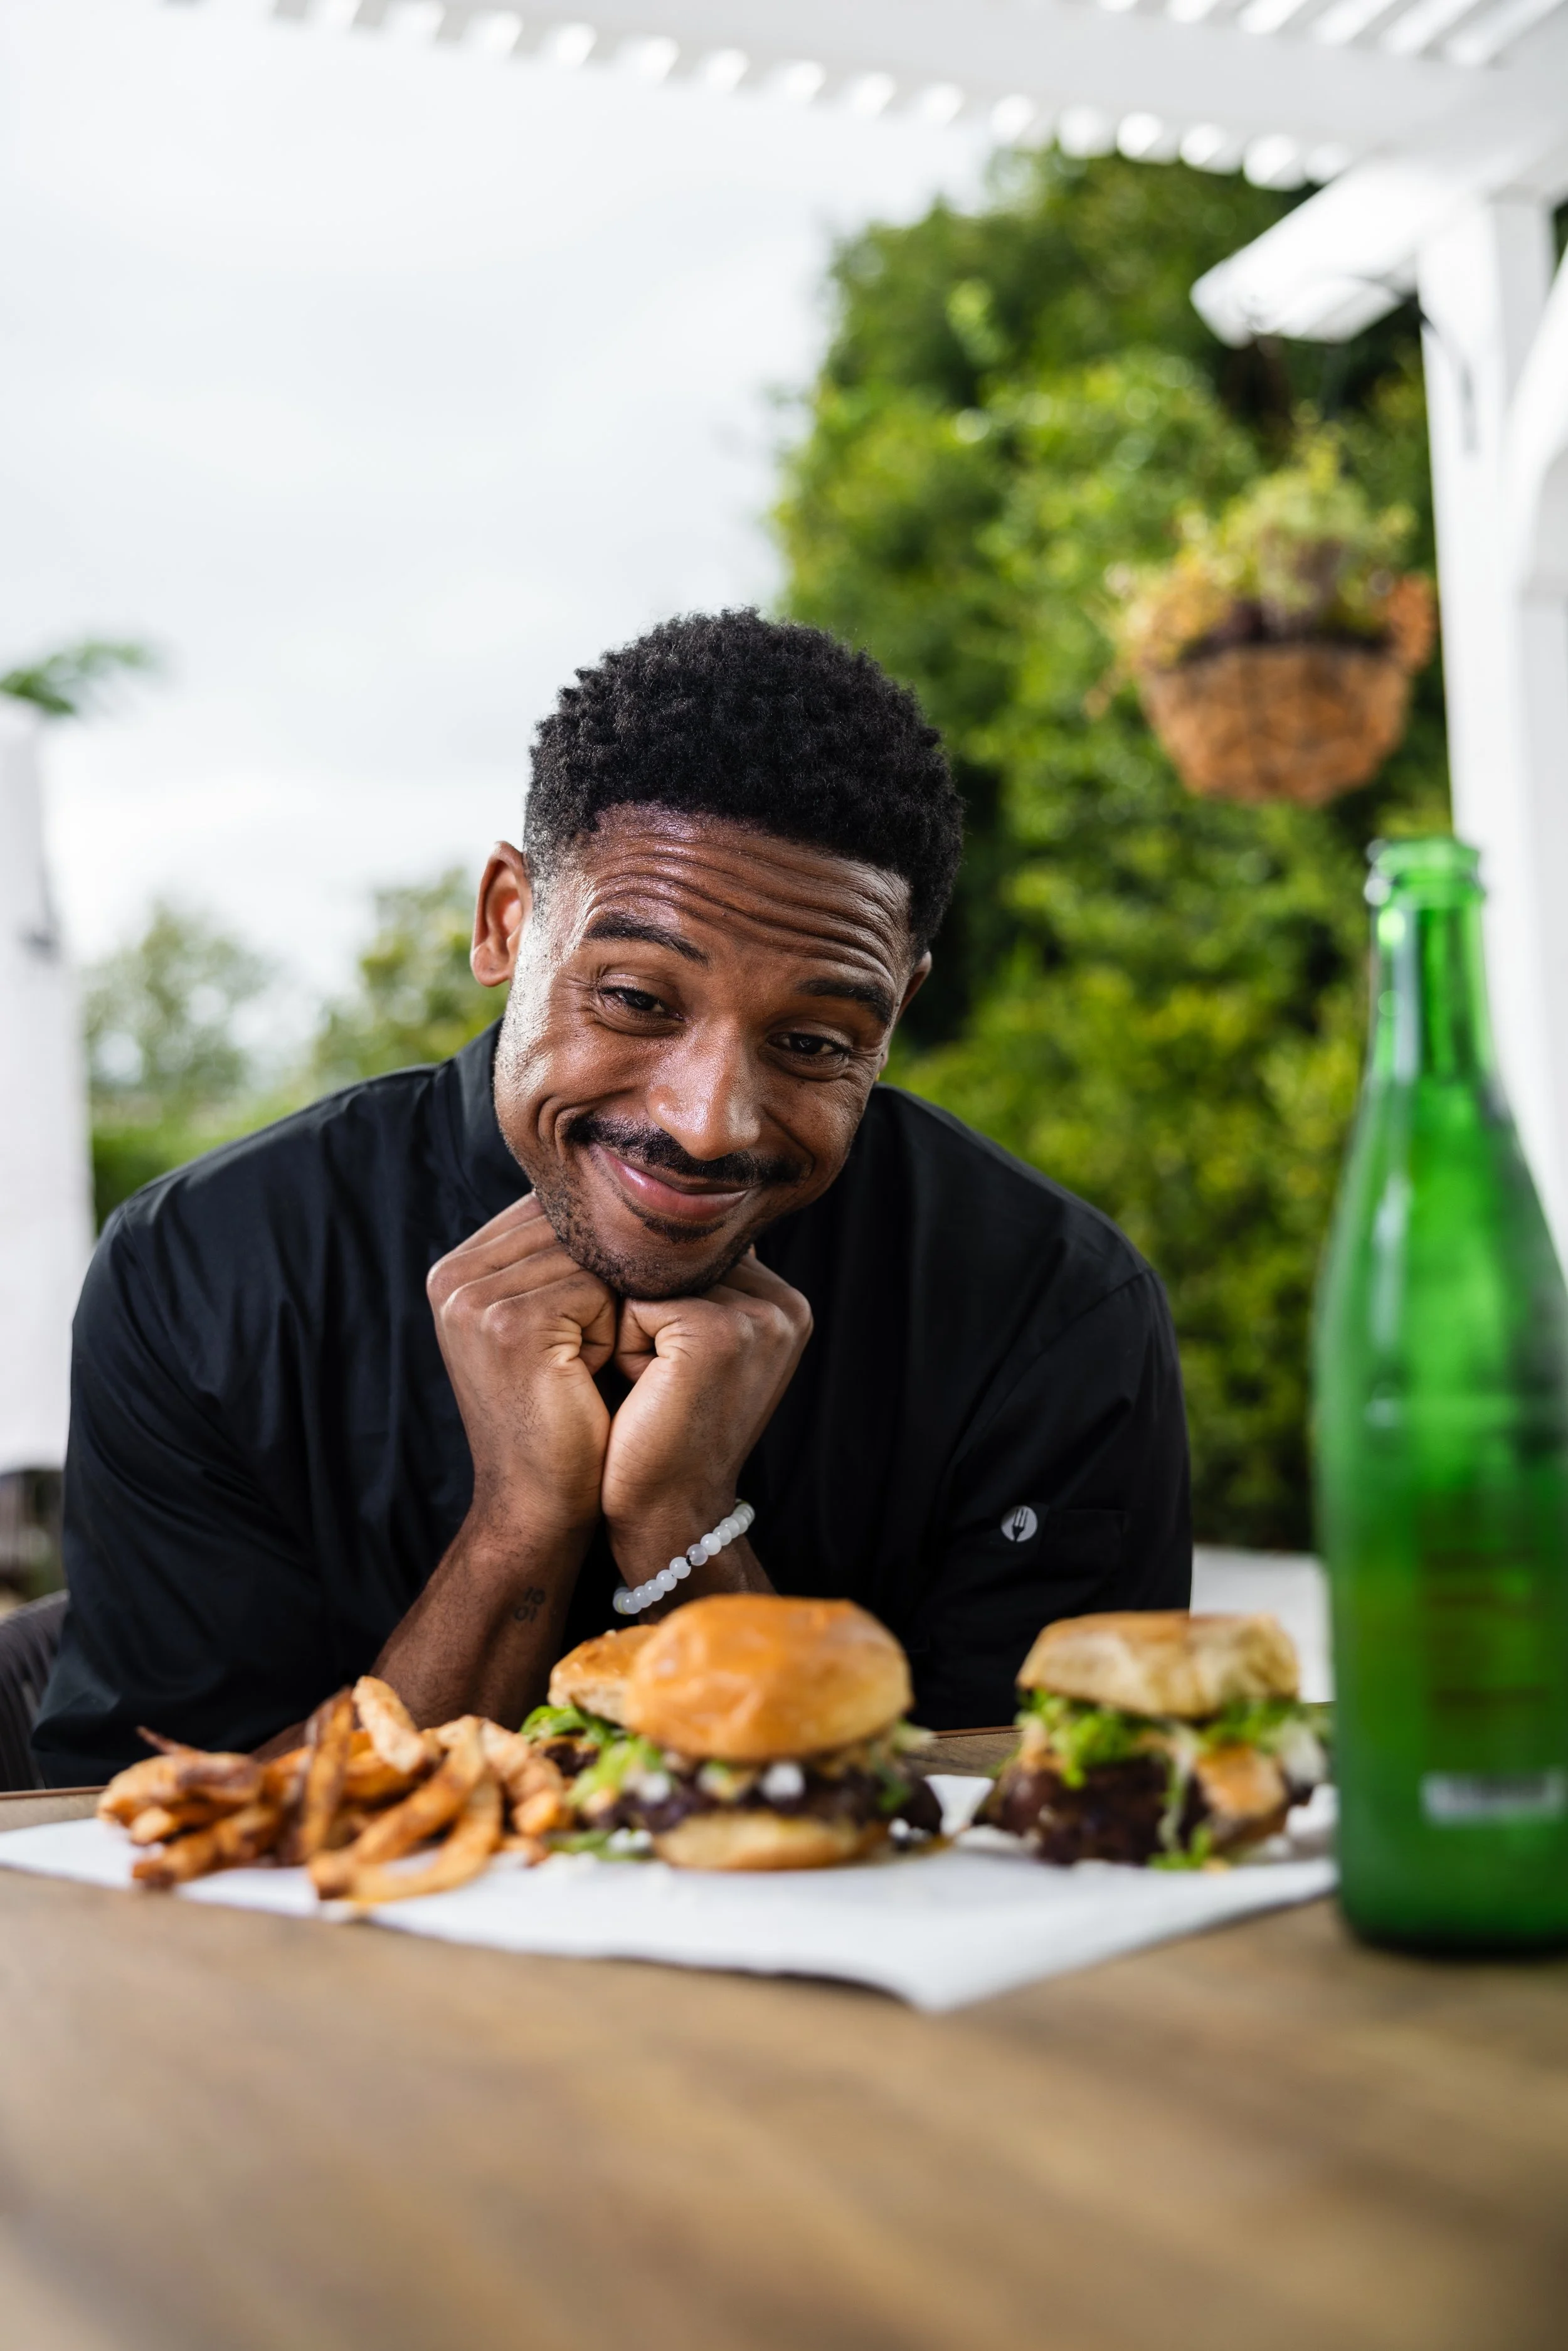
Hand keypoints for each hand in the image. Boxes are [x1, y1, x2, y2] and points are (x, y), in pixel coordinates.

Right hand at [426, 1194, 616, 1550]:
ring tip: (592, 1364)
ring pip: (590, 1255)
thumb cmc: (564, 1416)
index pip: (551, 1212)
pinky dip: (616, 1329)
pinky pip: (598, 1287)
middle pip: (571, 1227)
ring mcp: (473, 1299)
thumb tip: (618, 1189)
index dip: (597, 1256)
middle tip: (606, 1345)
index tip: (601, 1318)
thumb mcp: (552, 1327)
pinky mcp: (508, 1325)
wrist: (540, 1506)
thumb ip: (559, 1259)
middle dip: (610, 1277)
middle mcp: (452, 1276)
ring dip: (617, 1305)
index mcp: (456, 1269)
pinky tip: (593, 1374)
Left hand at [601, 1255, 811, 1584]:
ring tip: (654, 1386)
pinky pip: (632, 1303)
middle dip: (645, 1313)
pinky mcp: (716, 1333)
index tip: (677, 1372)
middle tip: (663, 1384)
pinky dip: (621, 1346)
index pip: (697, 1256)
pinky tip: (646, 1392)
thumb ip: (699, 1287)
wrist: (668, 1513)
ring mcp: (757, 1318)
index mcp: (786, 1305)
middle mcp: (784, 1306)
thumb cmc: (663, 1431)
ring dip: (630, 1329)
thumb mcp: (694, 1351)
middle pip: (674, 1262)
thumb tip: (652, 1219)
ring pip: (650, 1279)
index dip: (661, 1305)